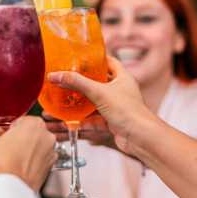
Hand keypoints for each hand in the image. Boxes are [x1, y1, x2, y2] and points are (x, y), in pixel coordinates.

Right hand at [0, 116, 55, 190]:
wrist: (10, 188)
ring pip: (39, 146)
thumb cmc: (2, 165)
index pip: (23, 120)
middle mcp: (47, 136)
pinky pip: (41, 160)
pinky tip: (20, 167)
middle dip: (23, 138)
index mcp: (34, 124)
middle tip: (9, 146)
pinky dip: (34, 161)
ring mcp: (51, 153)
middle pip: (34, 133)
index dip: (13, 127)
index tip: (7, 133)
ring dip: (30, 150)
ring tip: (14, 158)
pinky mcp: (50, 168)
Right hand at [48, 56, 162, 161]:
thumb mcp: (99, 92)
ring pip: (90, 105)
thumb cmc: (130, 112)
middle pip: (95, 84)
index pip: (108, 62)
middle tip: (61, 84)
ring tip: (55, 109)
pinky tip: (65, 126)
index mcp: (122, 77)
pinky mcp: (111, 123)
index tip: (77, 58)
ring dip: (74, 108)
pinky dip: (79, 123)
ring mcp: (115, 108)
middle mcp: (119, 91)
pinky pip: (91, 121)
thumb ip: (77, 82)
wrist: (141, 139)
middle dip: (77, 86)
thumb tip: (56, 75)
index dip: (94, 59)